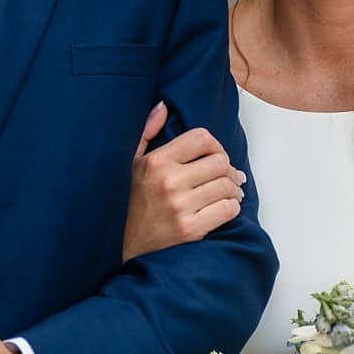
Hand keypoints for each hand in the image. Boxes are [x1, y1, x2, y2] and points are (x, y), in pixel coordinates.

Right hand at [123, 101, 245, 260]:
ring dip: (232, 188)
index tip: (212, 155)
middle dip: (226, 168)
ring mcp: (180, 206)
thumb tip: (163, 106)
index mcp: (156, 161)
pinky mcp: (191, 229)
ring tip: (228, 191)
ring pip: (227, 185)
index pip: (202, 138)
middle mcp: (168, 182)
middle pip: (220, 161)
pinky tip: (222, 207)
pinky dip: (231, 207)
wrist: (122, 246)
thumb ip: (146, 132)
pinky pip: (228, 209)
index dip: (214, 145)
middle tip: (225, 175)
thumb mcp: (129, 163)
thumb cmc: (127, 203)